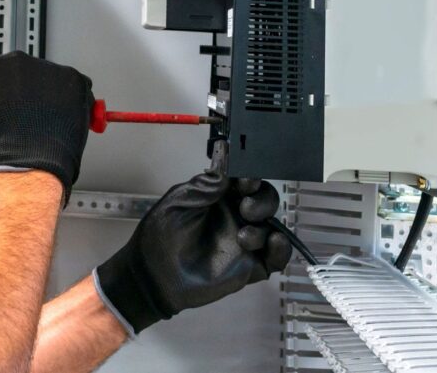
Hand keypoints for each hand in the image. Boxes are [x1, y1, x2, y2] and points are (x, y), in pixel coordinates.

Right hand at [0, 51, 93, 201]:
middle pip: (24, 75)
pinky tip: (63, 124)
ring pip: (50, 82)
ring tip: (46, 127)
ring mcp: (47, 67)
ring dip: (50, 99)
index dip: (1, 97)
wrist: (27, 163)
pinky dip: (73, 105)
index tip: (7, 110)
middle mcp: (16, 60)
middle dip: (27, 95)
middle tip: (30, 120)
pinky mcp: (73, 78)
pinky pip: (76, 90)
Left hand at [94, 140, 291, 334]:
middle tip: (245, 207)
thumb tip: (228, 160)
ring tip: (243, 236)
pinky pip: (276, 257)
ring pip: (271, 225)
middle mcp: (234, 216)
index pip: (244, 180)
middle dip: (261, 199)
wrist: (154, 277)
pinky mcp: (250, 266)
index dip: (250, 177)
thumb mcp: (179, 202)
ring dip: (265, 225)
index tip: (246, 180)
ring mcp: (244, 241)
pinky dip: (283, 249)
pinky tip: (275, 242)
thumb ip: (206, 184)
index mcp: (218, 197)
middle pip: (264, 199)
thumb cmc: (160, 236)